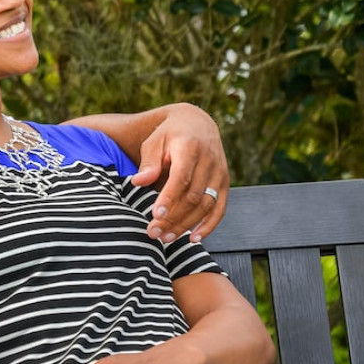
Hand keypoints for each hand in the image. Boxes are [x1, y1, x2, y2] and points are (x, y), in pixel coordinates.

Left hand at [130, 103, 228, 242]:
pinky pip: (220, 208)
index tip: (155, 215)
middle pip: (193, 196)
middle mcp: (209, 161)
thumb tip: (138, 182)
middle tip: (153, 232)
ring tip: (166, 238)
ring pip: (206, 205)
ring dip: (187, 225)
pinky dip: (209, 225)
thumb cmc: (168, 135)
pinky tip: (193, 239)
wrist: (196, 124)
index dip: (169, 198)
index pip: (181, 177)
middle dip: (173, 218)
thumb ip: (149, 163)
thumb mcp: (154, 142)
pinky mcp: (225, 183)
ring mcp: (220, 173)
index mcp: (190, 148)